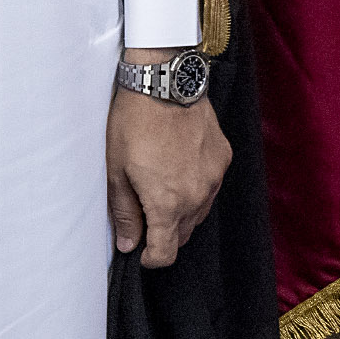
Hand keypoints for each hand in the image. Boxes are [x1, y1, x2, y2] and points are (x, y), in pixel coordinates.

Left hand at [107, 51, 231, 268]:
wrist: (164, 82)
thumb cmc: (135, 123)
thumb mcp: (117, 170)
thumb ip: (125, 213)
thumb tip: (128, 243)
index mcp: (168, 204)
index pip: (165, 254)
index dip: (150, 258)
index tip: (140, 249)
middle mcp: (196, 196)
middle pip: (183, 235)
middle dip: (164, 233)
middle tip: (145, 213)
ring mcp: (213, 176)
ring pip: (199, 212)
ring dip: (181, 211)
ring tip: (162, 187)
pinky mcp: (222, 157)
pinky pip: (210, 186)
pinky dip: (196, 186)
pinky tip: (180, 167)